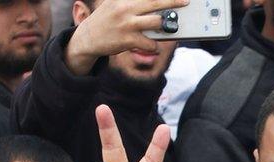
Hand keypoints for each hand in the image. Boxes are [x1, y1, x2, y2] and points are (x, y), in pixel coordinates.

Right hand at [64, 0, 188, 75]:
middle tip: (185, 1)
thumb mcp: (114, 3)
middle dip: (173, 2)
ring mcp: (127, 25)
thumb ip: (130, 0)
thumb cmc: (105, 20)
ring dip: (165, 26)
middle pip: (155, 2)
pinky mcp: (129, 40)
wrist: (88, 38)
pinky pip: (151, 43)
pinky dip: (154, 45)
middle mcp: (125, 8)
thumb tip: (151, 3)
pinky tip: (151, 45)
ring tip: (167, 28)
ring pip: (156, 23)